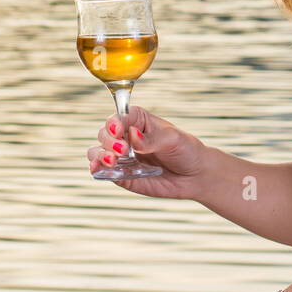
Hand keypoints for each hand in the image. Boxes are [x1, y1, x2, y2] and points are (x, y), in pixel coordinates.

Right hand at [87, 105, 207, 200]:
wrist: (195, 176)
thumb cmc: (186, 150)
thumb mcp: (173, 140)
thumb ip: (151, 139)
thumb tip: (132, 135)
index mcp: (139, 121)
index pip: (119, 116)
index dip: (115, 122)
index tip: (120, 131)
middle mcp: (127, 137)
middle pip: (104, 133)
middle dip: (109, 141)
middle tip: (124, 150)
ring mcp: (122, 157)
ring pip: (97, 152)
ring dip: (99, 155)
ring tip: (112, 161)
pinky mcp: (122, 175)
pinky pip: (103, 172)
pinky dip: (98, 170)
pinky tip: (98, 170)